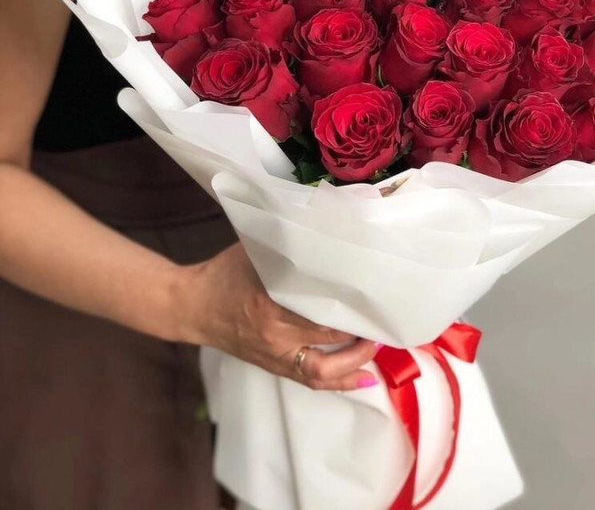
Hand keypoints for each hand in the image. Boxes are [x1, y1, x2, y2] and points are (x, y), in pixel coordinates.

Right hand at [175, 242, 378, 390]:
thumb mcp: (256, 252)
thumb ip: (290, 249)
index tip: (374, 295)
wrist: (191, 306)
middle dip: (360, 330)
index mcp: (269, 301)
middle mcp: (274, 333)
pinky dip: (340, 381)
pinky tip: (364, 377)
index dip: (351, 306)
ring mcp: (274, 354)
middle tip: (383, 316)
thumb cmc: (226, 273)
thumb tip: (329, 233)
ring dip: (356, 361)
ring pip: (323, 370)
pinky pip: (311, 380)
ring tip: (378, 345)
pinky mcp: (273, 366)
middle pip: (328, 337)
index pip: (321, 308)